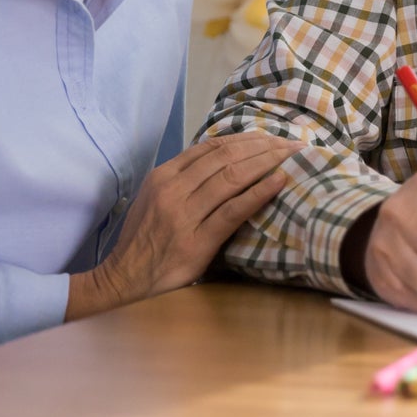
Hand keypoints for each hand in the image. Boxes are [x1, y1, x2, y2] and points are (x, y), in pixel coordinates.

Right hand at [67, 132, 300, 319]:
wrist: (124, 278)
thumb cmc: (144, 239)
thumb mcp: (155, 198)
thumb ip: (183, 179)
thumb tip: (221, 160)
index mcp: (164, 175)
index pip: (211, 147)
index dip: (245, 138)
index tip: (271, 137)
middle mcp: (173, 189)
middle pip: (226, 156)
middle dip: (263, 146)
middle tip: (291, 143)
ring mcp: (184, 214)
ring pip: (232, 176)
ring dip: (267, 162)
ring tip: (292, 157)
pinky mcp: (197, 241)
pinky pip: (233, 210)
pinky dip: (259, 192)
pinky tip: (279, 181)